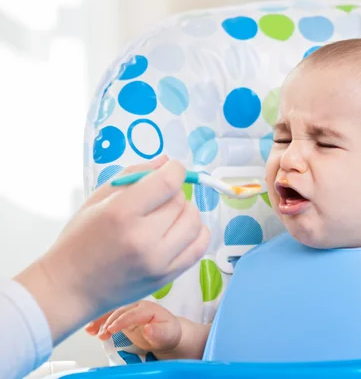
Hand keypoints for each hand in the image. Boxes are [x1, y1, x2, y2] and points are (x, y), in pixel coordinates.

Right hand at [15, 156, 209, 343]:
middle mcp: (142, 238)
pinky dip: (197, 233)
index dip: (175, 170)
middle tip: (160, 197)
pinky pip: (199, 247)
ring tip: (169, 214)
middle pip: (181, 202)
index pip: (167, 182)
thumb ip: (134, 175)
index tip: (172, 169)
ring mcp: (158, 261)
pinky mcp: (167, 277)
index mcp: (121, 213)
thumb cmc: (80, 240)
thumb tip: (166, 161)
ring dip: (187, 212)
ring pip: (195, 223)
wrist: (71, 288)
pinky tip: (181, 229)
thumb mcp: (98, 199)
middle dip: (175, 193)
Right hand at [86, 301, 181, 354]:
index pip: (133, 313)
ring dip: (100, 320)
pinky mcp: (122, 317)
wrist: (165, 333)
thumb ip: (158, 332)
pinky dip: (99, 322)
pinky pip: (108, 317)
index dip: (122, 321)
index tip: (112, 329)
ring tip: (91, 331)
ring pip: (111, 312)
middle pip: (119, 311)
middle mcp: (136, 307)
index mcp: (148, 308)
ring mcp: (128, 311)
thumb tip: (148, 328)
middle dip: (108, 321)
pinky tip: (91, 329)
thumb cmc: (167, 332)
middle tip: (102, 334)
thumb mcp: (167, 334)